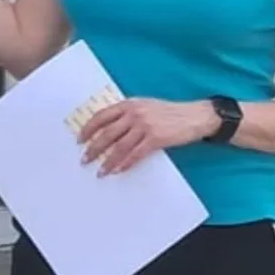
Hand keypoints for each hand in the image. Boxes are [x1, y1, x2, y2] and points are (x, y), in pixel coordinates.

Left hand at [79, 97, 219, 174]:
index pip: (101, 116)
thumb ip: (127, 113)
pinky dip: (125, 164)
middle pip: (107, 133)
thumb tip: (108, 127)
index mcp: (129, 104)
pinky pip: (136, 154)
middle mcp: (134, 113)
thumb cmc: (169, 112)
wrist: (194, 115)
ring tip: (100, 171)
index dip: (88, 128)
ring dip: (107, 161)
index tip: (80, 139)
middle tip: (85, 159)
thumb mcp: (145, 106)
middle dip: (94, 147)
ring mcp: (145, 126)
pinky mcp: (156, 138)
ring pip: (119, 146)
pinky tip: (118, 170)